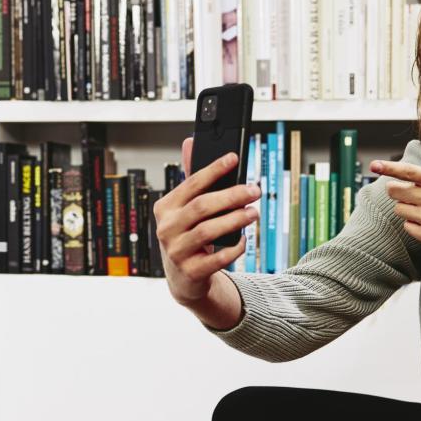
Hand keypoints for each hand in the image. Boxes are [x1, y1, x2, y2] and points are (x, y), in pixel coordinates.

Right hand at [153, 138, 259, 307]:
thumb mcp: (185, 208)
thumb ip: (191, 178)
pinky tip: (244, 239)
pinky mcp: (190, 271)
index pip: (191, 183)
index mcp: (165, 208)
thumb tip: (189, 142)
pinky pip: (217, 258)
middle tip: (255, 190)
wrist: (184, 278)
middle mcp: (166, 228)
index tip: (234, 158)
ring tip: (254, 212)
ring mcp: (176, 251)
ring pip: (209, 230)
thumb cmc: (188, 235)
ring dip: (236, 219)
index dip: (214, 169)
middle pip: (202, 206)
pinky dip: (234, 247)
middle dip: (232, 195)